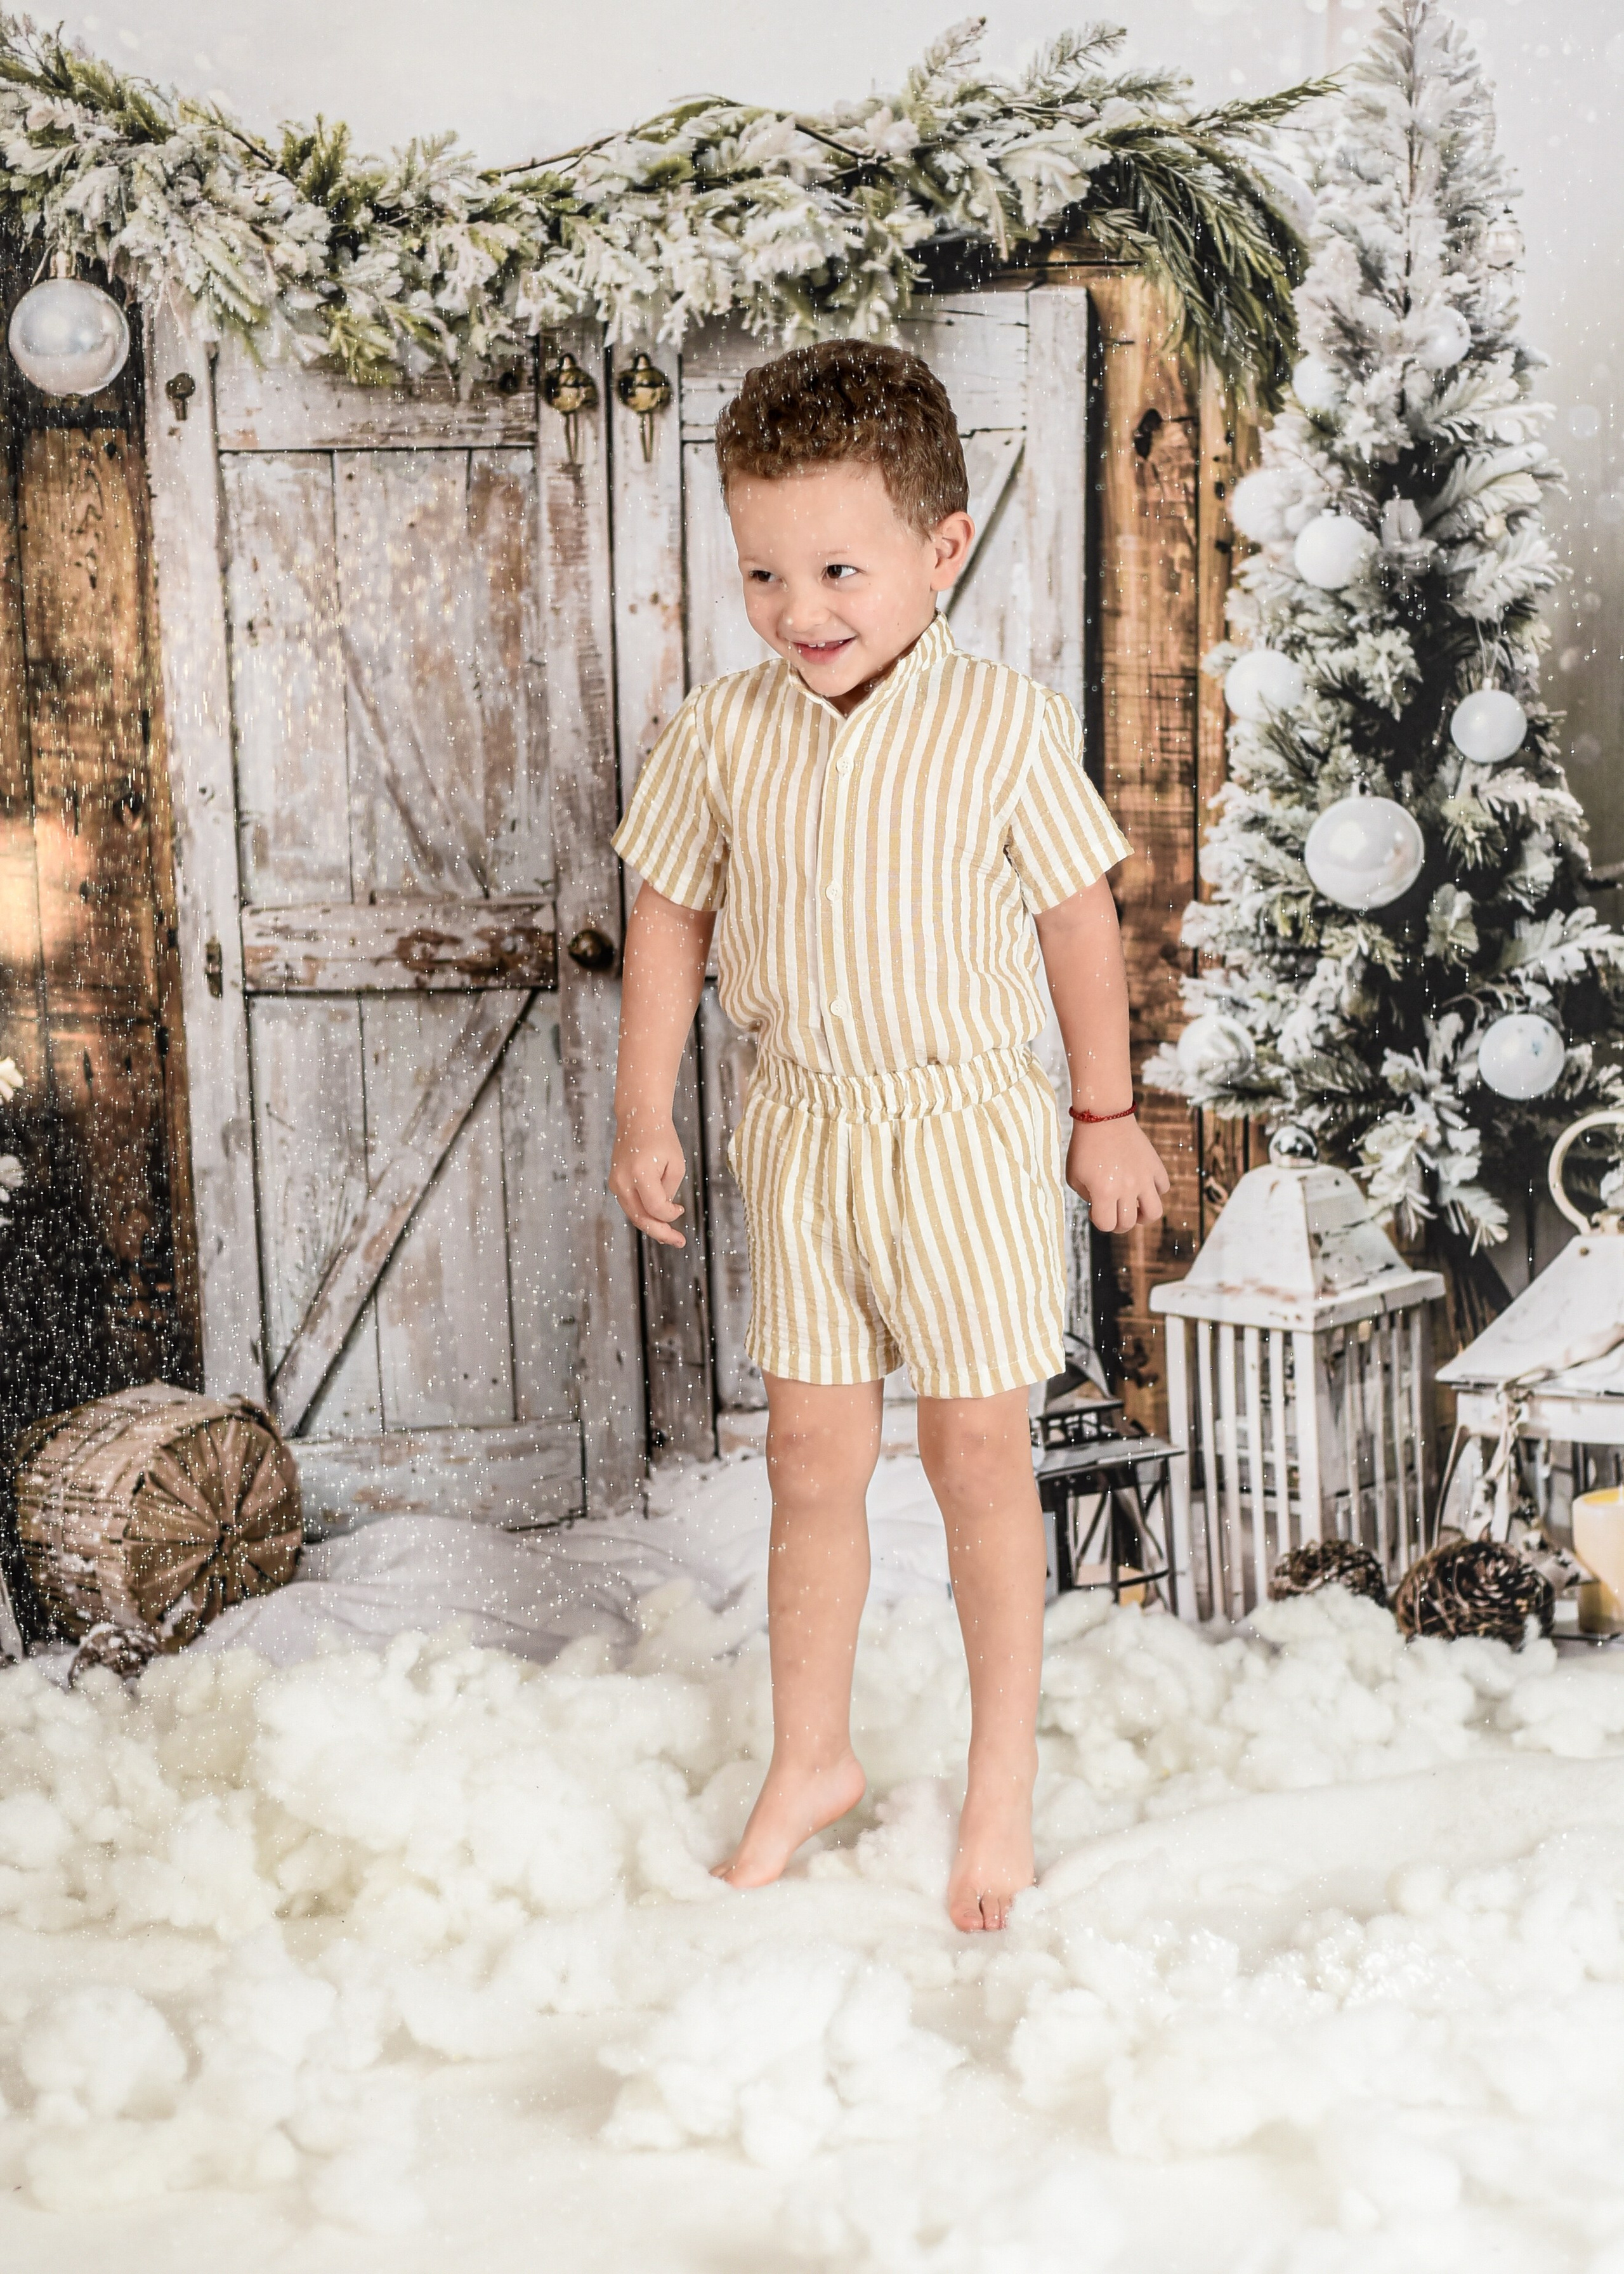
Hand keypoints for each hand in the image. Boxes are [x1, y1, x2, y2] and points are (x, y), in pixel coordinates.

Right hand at [609, 1108, 688, 1247]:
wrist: (638, 1118)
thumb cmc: (662, 1138)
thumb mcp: (676, 1164)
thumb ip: (669, 1192)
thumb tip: (663, 1212)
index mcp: (640, 1173)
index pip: (656, 1208)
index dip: (670, 1216)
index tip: (681, 1209)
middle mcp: (623, 1180)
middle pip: (641, 1218)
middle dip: (661, 1233)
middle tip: (679, 1242)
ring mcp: (615, 1183)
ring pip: (634, 1215)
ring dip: (652, 1226)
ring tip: (670, 1236)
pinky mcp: (614, 1183)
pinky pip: (630, 1205)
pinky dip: (644, 1214)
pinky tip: (658, 1220)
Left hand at [1065, 1116, 1169, 1233]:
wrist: (1103, 1116)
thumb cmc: (1084, 1146)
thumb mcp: (1074, 1175)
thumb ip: (1086, 1196)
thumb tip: (1099, 1206)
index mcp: (1103, 1192)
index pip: (1106, 1225)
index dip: (1098, 1220)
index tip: (1094, 1208)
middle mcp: (1126, 1188)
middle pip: (1128, 1223)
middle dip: (1117, 1222)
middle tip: (1112, 1211)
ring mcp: (1144, 1178)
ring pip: (1154, 1213)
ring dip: (1143, 1216)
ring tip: (1135, 1208)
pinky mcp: (1155, 1166)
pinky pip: (1163, 1188)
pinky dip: (1155, 1191)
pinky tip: (1142, 1184)